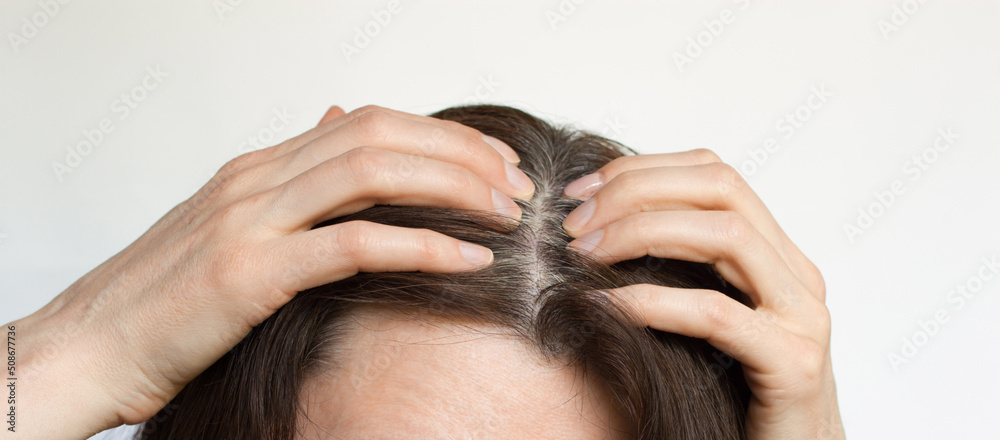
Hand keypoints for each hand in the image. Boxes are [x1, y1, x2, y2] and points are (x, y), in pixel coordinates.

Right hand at [11, 105, 532, 438]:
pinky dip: (422, 246)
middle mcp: (257, 179)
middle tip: (517, 185)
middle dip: (462, 153)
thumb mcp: (230, 226)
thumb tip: (336, 127)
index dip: (441, 135)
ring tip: (506, 214)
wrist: (87, 346)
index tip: (492, 162)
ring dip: (453, 187)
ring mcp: (250, 220)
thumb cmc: (163, 300)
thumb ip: (290, 182)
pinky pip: (354, 245)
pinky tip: (467, 259)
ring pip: (372, 173)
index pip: (368, 122)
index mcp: (258, 168)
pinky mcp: (250, 272)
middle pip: (381, 135)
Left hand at [561, 149, 843, 438]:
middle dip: (637, 191)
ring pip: (726, 235)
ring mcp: (802, 316)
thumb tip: (593, 229)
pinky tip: (604, 305)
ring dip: (641, 232)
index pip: (714, 172)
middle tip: (573, 222)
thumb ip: (675, 271)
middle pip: (721, 186)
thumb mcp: (702, 317)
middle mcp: (797, 273)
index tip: (580, 191)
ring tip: (583, 254)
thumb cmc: (734, 395)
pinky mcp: (793, 363)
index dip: (642, 169)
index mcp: (777, 254)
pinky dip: (651, 302)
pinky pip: (715, 314)